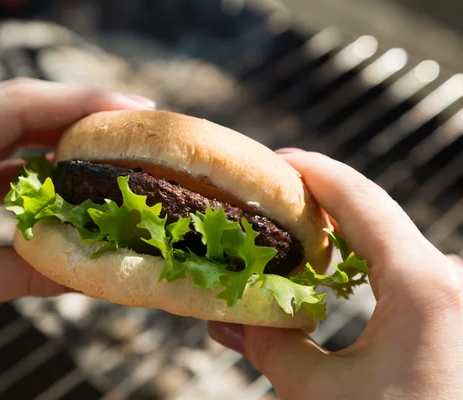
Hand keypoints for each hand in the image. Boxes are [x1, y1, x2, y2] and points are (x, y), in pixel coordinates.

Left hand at [0, 78, 155, 356]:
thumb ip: (23, 273)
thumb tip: (92, 275)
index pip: (14, 104)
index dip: (81, 104)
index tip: (134, 113)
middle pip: (14, 111)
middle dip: (75, 119)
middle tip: (130, 132)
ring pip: (2, 138)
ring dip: (53, 147)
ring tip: (106, 157)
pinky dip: (27, 177)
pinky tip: (61, 188)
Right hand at [208, 150, 462, 398]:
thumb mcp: (322, 395)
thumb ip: (272, 347)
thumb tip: (223, 317)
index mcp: (426, 286)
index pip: (359, 198)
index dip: (313, 170)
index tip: (275, 159)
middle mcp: (455, 278)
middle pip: (376, 217)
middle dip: (320, 206)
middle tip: (269, 204)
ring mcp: (462, 294)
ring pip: (393, 246)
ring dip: (343, 240)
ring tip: (293, 240)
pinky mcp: (460, 313)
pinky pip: (410, 271)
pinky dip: (368, 265)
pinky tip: (337, 277)